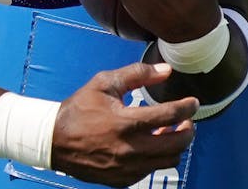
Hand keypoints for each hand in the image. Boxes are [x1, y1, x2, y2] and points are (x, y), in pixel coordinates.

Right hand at [52, 62, 195, 186]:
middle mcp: (130, 149)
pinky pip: (151, 170)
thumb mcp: (105, 83)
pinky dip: (156, 157)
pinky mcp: (123, 179)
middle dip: (188, 130)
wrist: (54, 141)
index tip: (193, 102)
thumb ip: (137, 73)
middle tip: (185, 120)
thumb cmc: (79, 109)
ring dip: (175, 145)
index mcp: (126, 122)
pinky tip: (149, 144)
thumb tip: (166, 70)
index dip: (187, 107)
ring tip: (167, 131)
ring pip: (169, 160)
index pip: (170, 115)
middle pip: (177, 143)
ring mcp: (127, 168)